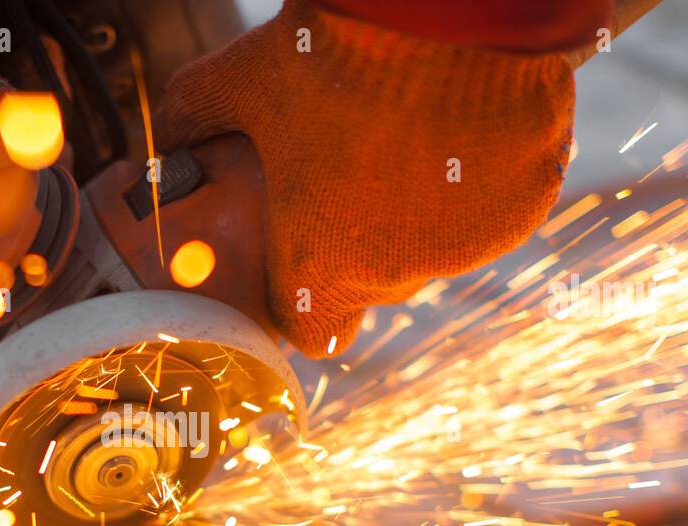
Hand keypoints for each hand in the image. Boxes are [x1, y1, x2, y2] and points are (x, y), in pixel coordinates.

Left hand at [156, 0, 574, 356]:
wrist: (448, 13)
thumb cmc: (335, 55)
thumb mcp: (242, 79)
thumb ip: (193, 118)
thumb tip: (164, 135)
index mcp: (322, 268)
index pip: (312, 332)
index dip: (304, 304)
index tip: (304, 263)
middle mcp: (397, 277)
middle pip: (373, 286)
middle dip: (359, 244)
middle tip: (351, 178)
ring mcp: (466, 247)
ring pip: (434, 248)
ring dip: (419, 213)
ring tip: (405, 139)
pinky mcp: (523, 209)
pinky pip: (492, 209)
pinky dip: (477, 182)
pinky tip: (459, 126)